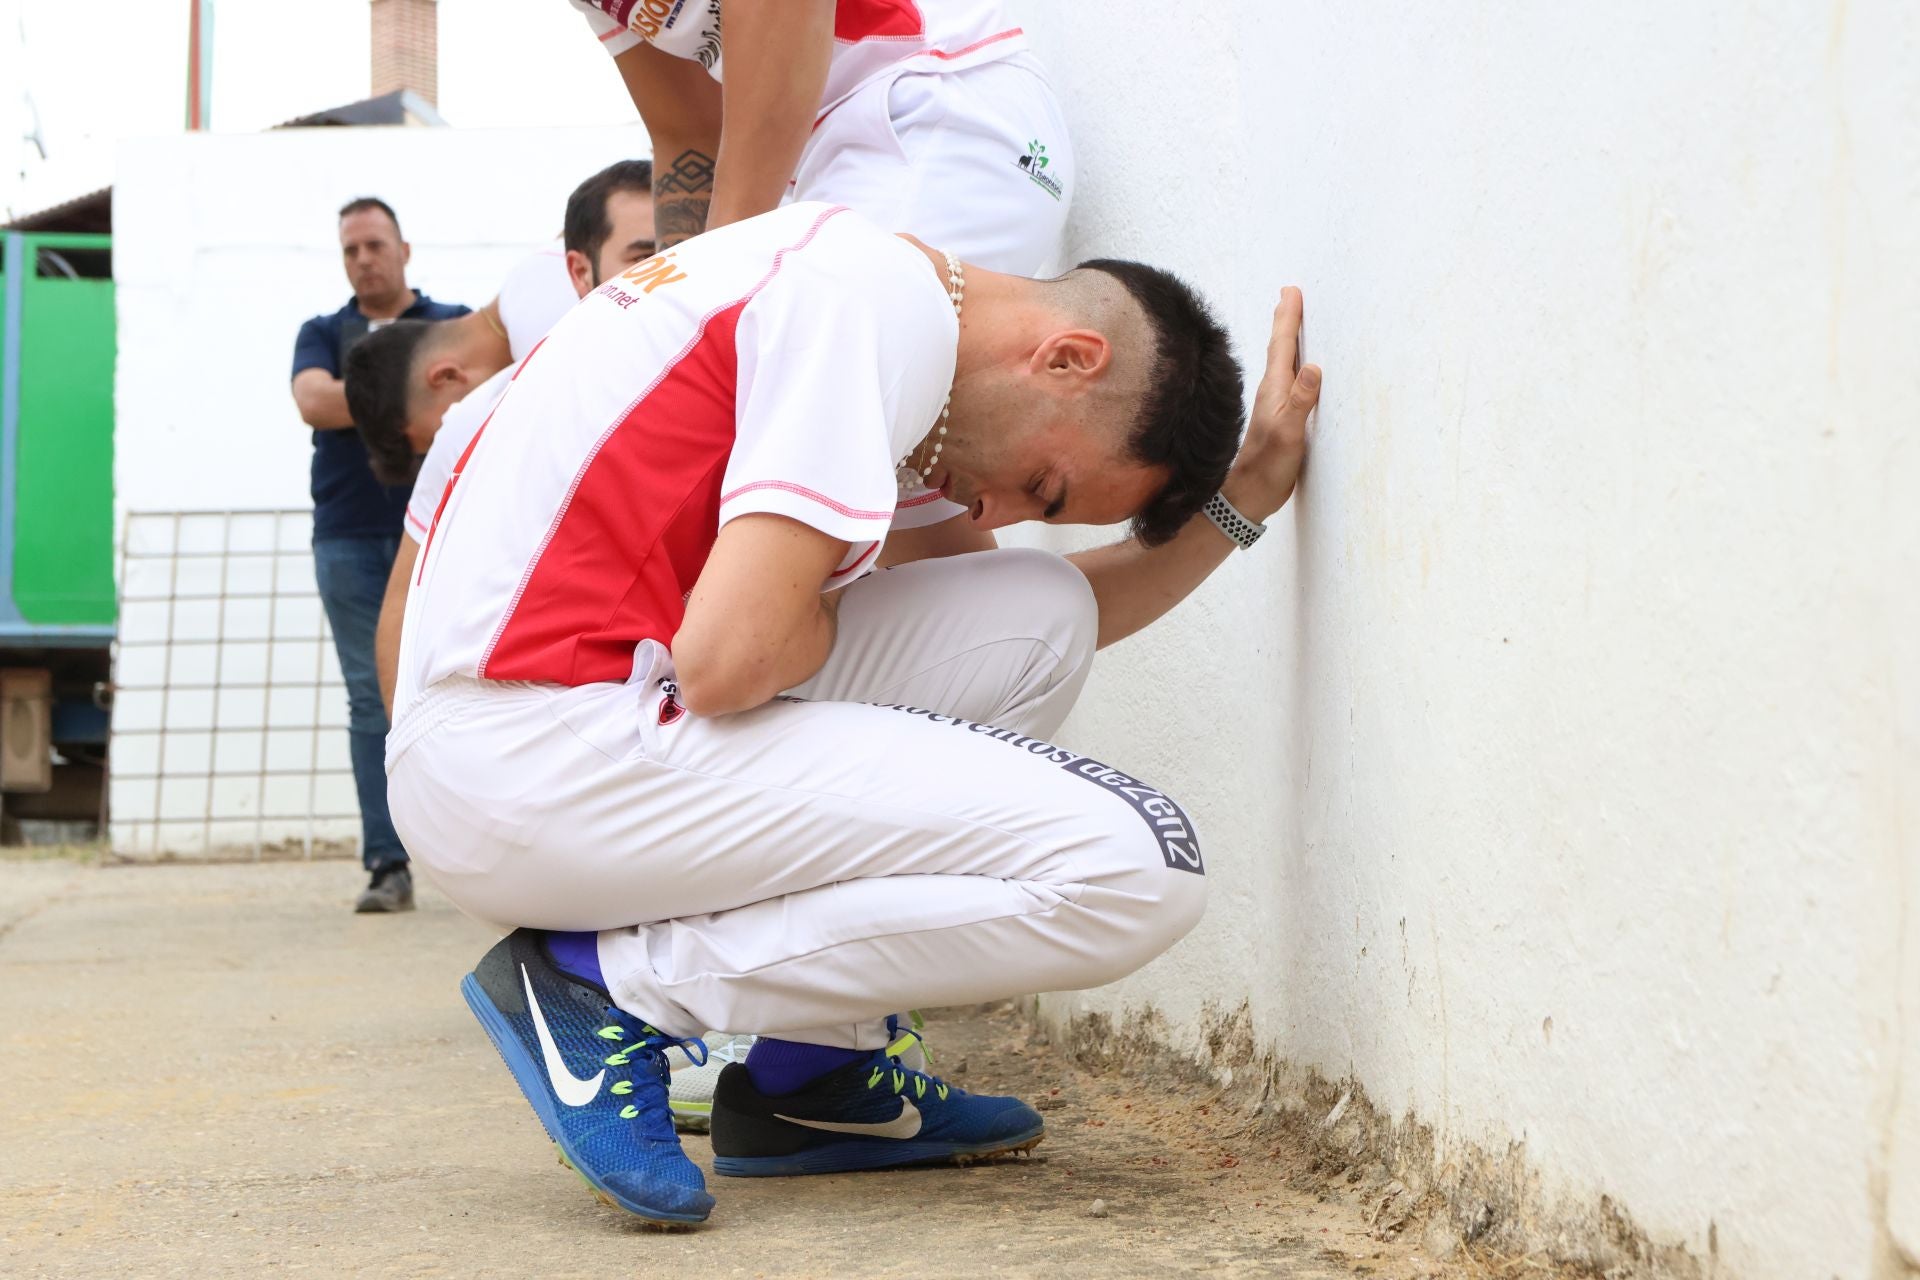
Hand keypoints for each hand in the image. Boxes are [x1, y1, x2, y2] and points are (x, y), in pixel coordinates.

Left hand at [1220, 287, 1321, 523]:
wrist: (1246, 496)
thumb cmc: (1267, 466)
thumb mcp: (1289, 433)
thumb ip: (1301, 400)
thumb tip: (1313, 366)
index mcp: (1275, 390)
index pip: (1283, 346)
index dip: (1288, 318)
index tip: (1292, 290)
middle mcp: (1272, 393)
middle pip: (1280, 348)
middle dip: (1286, 320)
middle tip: (1290, 295)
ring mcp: (1273, 405)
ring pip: (1281, 363)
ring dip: (1287, 340)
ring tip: (1291, 323)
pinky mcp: (1278, 419)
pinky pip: (1286, 381)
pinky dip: (1291, 365)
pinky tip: (1293, 370)